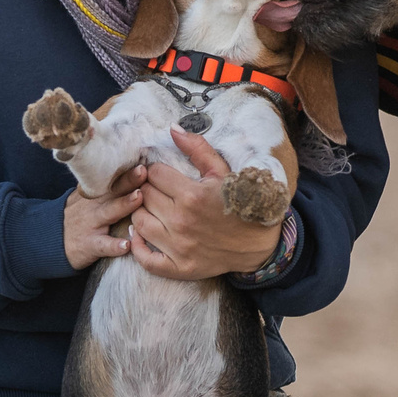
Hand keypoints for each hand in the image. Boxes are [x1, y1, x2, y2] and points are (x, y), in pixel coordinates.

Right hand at [63, 163, 146, 270]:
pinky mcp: (89, 245)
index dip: (127, 170)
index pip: (113, 179)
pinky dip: (114, 246)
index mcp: (96, 194)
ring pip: (109, 213)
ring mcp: (91, 224)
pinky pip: (103, 245)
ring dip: (124, 204)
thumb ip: (102, 186)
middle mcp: (94, 205)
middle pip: (113, 191)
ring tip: (138, 197)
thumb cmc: (76, 218)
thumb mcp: (84, 197)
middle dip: (129, 180)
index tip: (143, 161)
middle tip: (143, 171)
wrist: (48, 240)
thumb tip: (128, 170)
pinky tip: (126, 245)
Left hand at [130, 130, 280, 280]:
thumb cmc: (241, 202)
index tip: (164, 175)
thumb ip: (197, 148)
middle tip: (159, 190)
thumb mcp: (222, 171)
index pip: (154, 174)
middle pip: (145, 196)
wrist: (259, 243)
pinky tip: (140, 234)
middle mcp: (182, 221)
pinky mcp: (180, 267)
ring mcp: (179, 247)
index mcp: (192, 195)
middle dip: (149, 189)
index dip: (157, 171)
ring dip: (141, 212)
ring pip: (139, 222)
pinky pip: (146, 260)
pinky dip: (138, 247)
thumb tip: (172, 128)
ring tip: (152, 208)